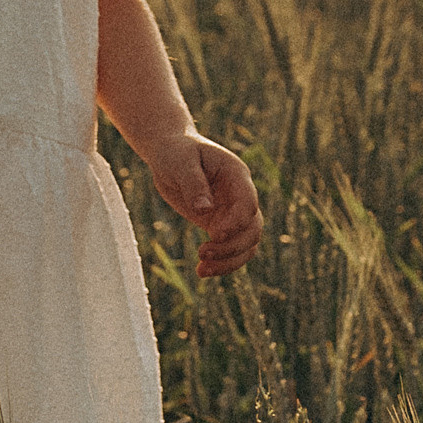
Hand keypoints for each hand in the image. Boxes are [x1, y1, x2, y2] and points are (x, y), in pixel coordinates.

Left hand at [142, 134, 262, 281]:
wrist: (169, 153)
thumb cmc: (175, 152)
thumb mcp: (180, 162)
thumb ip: (193, 184)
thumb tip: (204, 210)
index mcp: (236, 175)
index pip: (248, 203)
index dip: (237, 222)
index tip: (215, 234)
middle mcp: (240, 195)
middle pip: (252, 228)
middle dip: (232, 246)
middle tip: (203, 253)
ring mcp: (231, 211)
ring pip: (246, 244)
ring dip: (229, 261)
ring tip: (202, 270)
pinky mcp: (219, 224)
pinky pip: (230, 248)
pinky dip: (221, 262)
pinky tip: (202, 271)